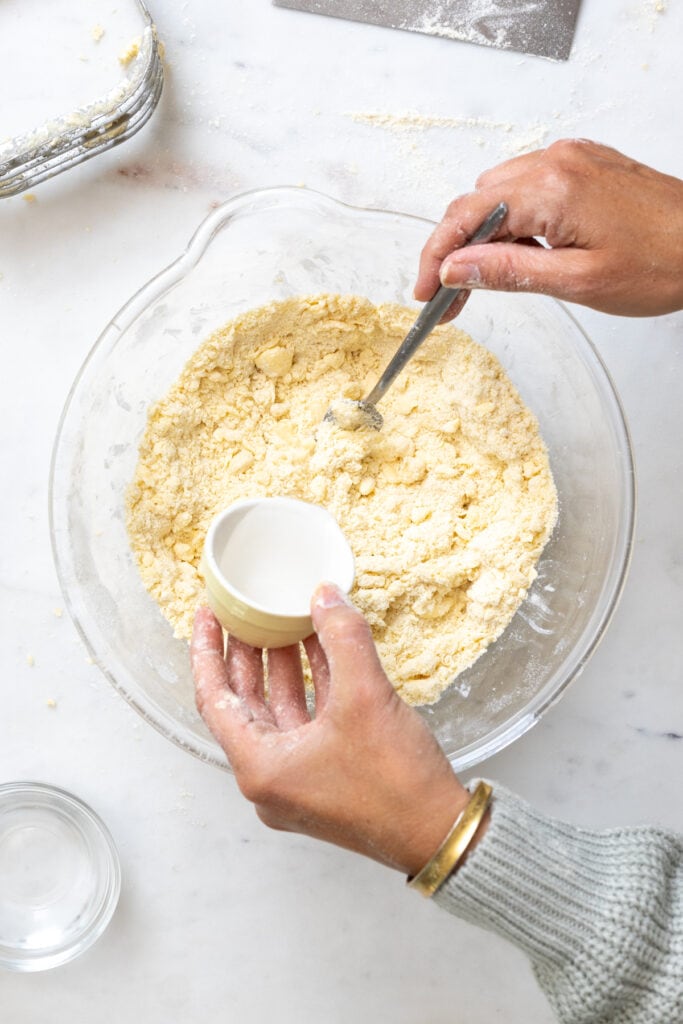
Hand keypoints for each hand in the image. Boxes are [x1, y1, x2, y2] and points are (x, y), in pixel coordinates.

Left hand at [191, 583, 471, 875]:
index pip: (214, 698)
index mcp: (260, 766)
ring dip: (284, 666)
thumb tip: (325, 595)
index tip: (207, 614)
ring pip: (279, 710)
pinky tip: (324, 649)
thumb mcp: (365, 696)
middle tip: (246, 611)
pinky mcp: (326, 778)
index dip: (207, 650)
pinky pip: (308, 721)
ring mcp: (298, 780)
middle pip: (245, 703)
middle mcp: (270, 778)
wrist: (441, 834)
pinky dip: (313, 686)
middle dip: (248, 653)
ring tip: (285, 621)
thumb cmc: (395, 782)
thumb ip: (342, 637)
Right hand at [415, 139, 682, 316]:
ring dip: (483, 234)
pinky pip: (528, 185)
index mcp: (551, 189)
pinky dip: (512, 218)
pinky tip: (520, 250)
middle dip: (454, 250)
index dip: (436, 257)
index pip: (466, 217)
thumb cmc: (662, 263)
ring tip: (487, 280)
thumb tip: (454, 269)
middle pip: (476, 201)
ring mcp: (571, 158)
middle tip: (450, 298)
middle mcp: (556, 162)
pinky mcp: (584, 164)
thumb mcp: (576, 281)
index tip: (424, 291)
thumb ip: (507, 271)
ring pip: (499, 193)